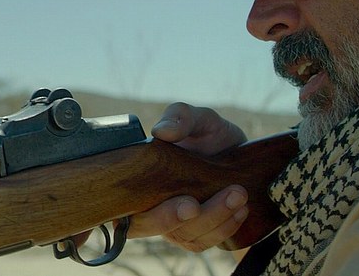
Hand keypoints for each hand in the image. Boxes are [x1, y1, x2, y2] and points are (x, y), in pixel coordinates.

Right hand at [127, 102, 248, 251]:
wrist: (239, 154)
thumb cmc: (209, 135)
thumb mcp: (199, 119)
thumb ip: (181, 117)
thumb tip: (162, 131)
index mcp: (137, 176)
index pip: (118, 205)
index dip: (136, 217)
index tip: (175, 205)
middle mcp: (147, 203)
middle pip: (147, 226)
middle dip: (172, 219)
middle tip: (195, 205)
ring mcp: (170, 222)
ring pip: (181, 235)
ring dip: (211, 219)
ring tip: (237, 195)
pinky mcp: (192, 233)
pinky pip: (201, 241)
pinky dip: (223, 229)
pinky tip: (240, 210)